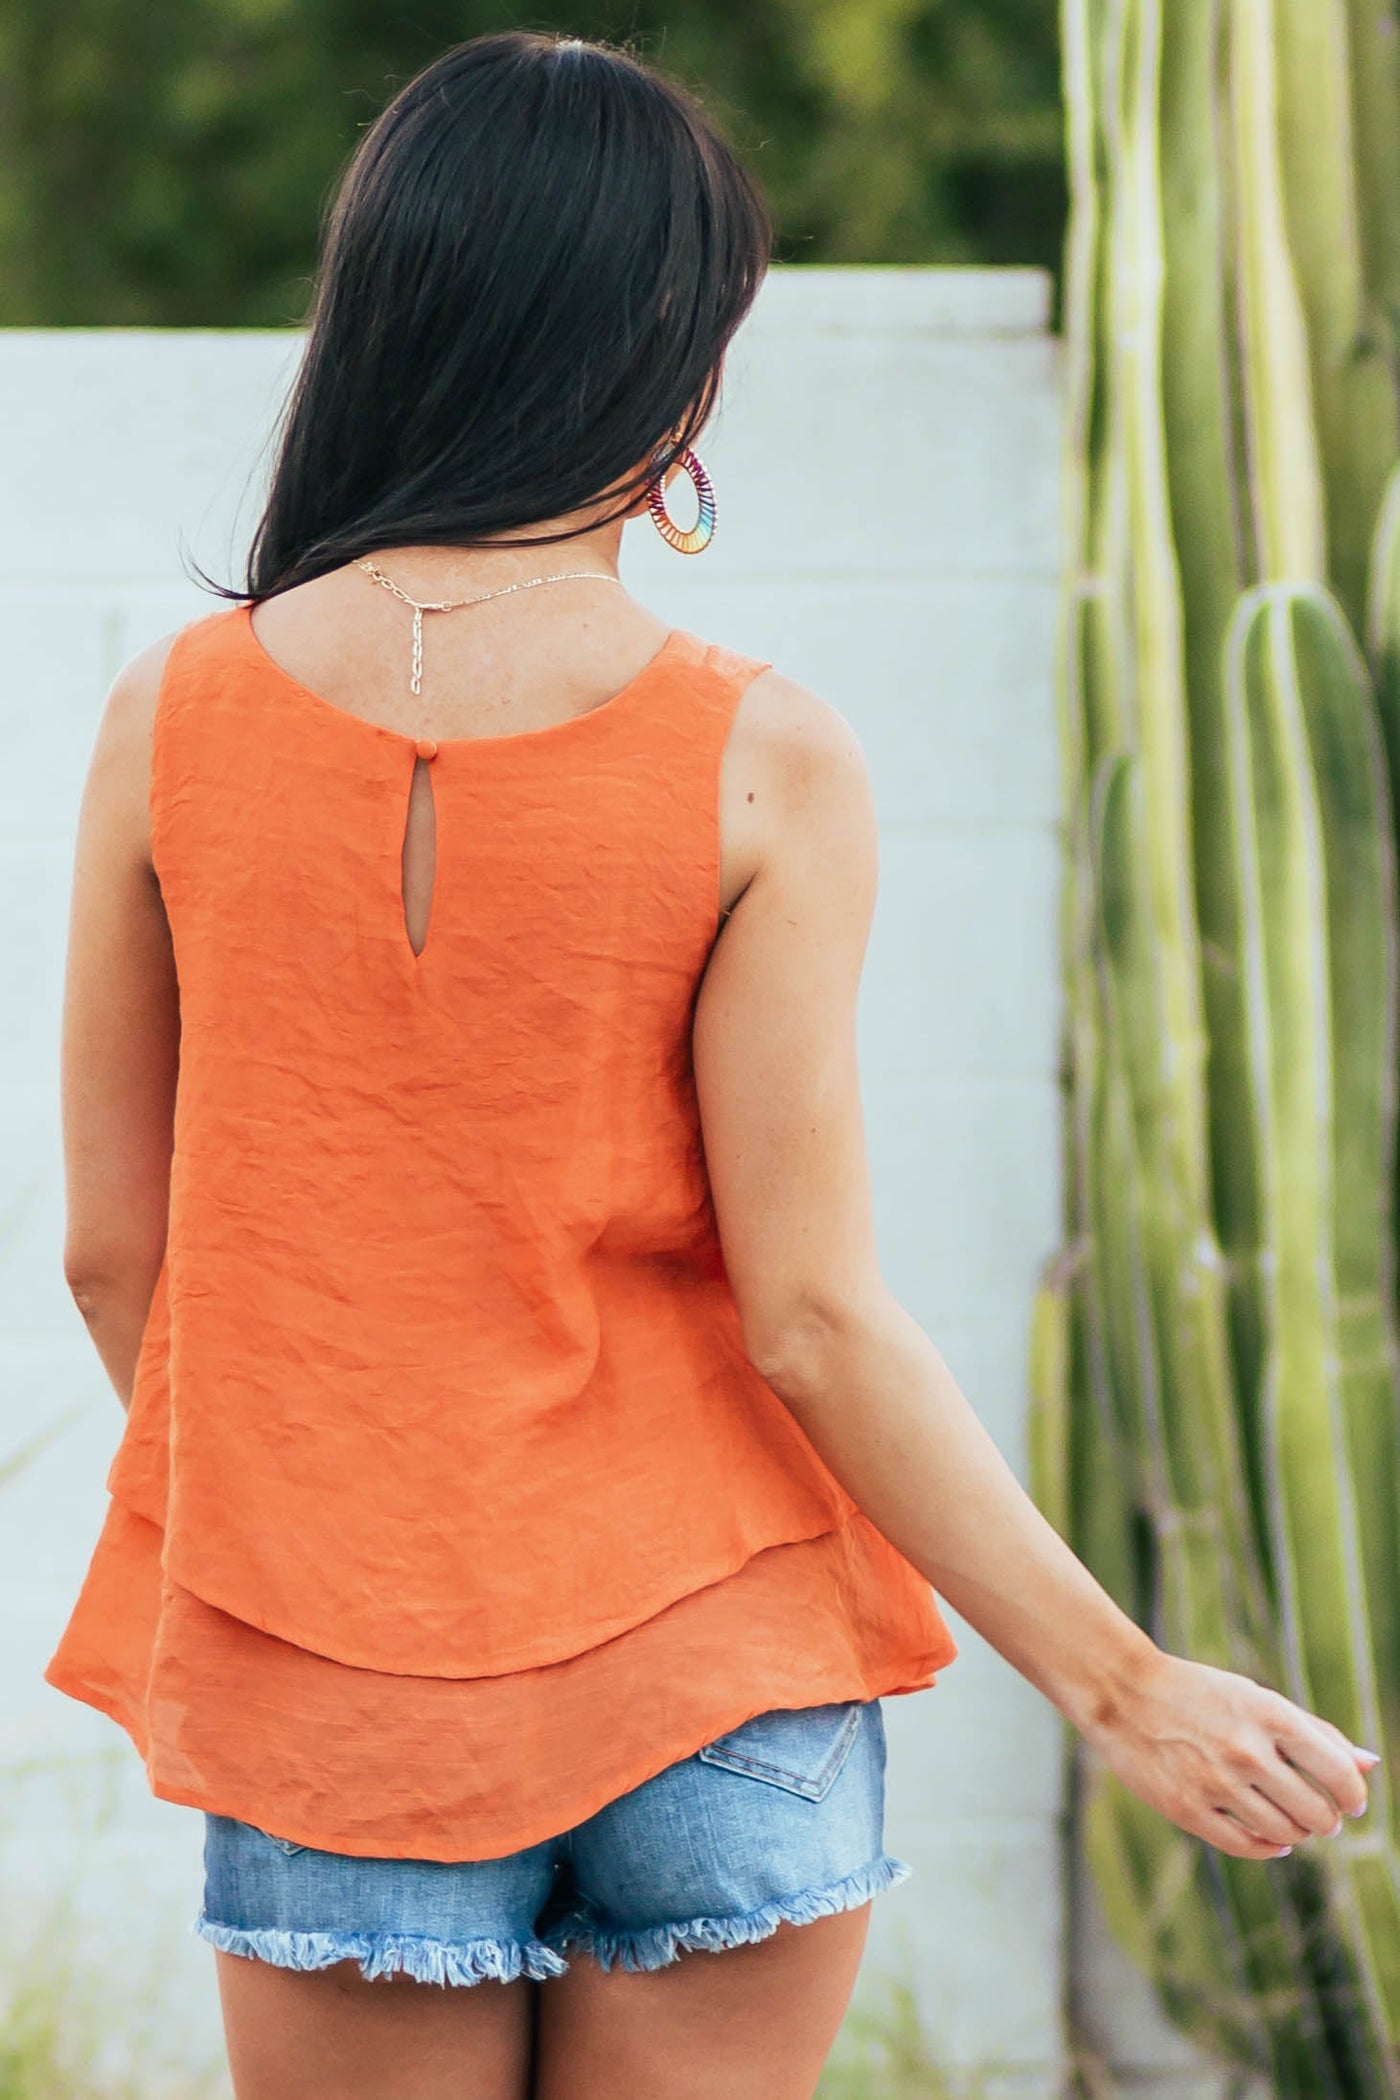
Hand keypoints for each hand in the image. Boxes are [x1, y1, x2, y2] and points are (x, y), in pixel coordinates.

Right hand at [1083, 1649, 1377, 1858]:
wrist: (1123, 1694)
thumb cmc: (1200, 1693)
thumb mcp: (1258, 1699)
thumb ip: (1315, 1731)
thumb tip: (1370, 1764)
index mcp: (1269, 1715)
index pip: (1338, 1772)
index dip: (1354, 1794)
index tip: (1352, 1801)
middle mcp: (1246, 1750)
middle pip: (1316, 1812)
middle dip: (1327, 1820)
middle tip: (1320, 1815)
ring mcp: (1216, 1783)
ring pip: (1286, 1834)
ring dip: (1298, 1833)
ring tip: (1291, 1820)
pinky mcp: (1188, 1809)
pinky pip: (1247, 1846)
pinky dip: (1270, 1848)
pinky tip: (1273, 1840)